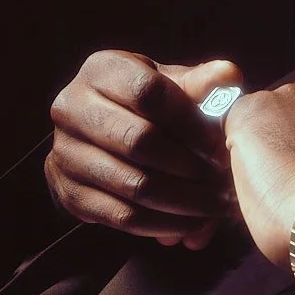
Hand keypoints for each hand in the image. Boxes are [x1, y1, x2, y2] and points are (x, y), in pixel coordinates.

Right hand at [44, 51, 241, 249]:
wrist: (96, 134)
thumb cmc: (144, 103)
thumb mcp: (169, 83)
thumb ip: (199, 81)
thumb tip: (228, 75)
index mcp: (101, 70)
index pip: (148, 93)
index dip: (189, 120)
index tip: (218, 142)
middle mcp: (72, 108)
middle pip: (138, 141)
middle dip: (188, 165)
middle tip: (222, 180)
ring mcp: (65, 153)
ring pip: (133, 184)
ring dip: (182, 201)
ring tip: (215, 205)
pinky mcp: (69, 193)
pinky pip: (122, 216)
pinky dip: (163, 224)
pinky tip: (191, 223)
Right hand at [222, 78, 294, 269]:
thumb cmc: (281, 212)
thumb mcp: (242, 188)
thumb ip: (247, 155)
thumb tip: (261, 155)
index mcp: (249, 110)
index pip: (244, 118)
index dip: (252, 143)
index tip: (261, 162)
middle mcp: (286, 93)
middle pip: (280, 107)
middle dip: (284, 130)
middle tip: (290, 166)